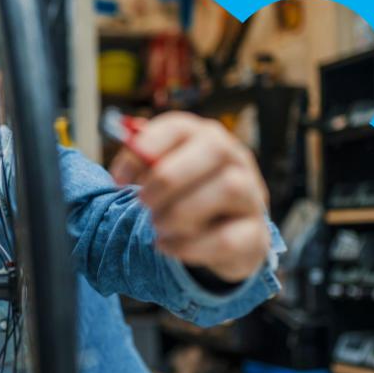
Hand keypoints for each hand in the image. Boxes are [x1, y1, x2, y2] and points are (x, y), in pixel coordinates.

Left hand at [109, 112, 270, 282]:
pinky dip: (188, 246)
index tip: (118, 178)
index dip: (145, 149)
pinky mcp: (255, 235)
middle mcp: (235, 160)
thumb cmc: (187, 197)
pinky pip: (227, 238)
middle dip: (169, 178)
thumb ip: (143, 166)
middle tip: (142, 202)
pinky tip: (166, 246)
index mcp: (206, 138)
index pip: (180, 126)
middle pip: (214, 148)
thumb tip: (120, 173)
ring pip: (228, 189)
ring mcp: (251, 196)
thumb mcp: (165, 176)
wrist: (226, 236)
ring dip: (181, 211)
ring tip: (158, 225)